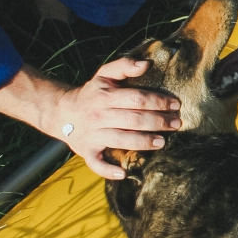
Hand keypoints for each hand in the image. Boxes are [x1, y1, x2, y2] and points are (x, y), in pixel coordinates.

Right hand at [52, 58, 181, 179]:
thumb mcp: (104, 74)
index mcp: (105, 96)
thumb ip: (124, 66)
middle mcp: (99, 116)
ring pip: (121, 140)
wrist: (61, 112)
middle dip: (158, 122)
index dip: (158, 102)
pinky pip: (97, 163)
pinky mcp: (87, 151)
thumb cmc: (92, 93)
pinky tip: (123, 174)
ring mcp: (93, 135)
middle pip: (133, 120)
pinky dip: (108, 171)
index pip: (137, 99)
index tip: (175, 105)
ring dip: (143, 142)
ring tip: (162, 142)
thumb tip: (146, 64)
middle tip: (176, 124)